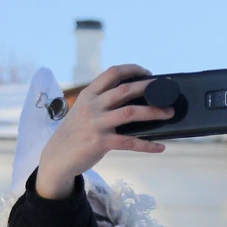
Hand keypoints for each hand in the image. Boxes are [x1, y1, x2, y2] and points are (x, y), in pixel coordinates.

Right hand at [34, 64, 169, 199]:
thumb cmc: (75, 132)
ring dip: (153, 112)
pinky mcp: (101, 142)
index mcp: (88, 94)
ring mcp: (97, 124)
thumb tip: (133, 97)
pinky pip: (130, 142)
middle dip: (148, 88)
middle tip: (166, 90)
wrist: (57, 157)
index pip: (112, 73)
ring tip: (169, 113)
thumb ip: (101, 102)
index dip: (132, 70)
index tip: (148, 73)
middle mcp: (92, 106)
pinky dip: (147, 144)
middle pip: (125, 90)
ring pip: (130, 113)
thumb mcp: (83, 110)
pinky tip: (160, 146)